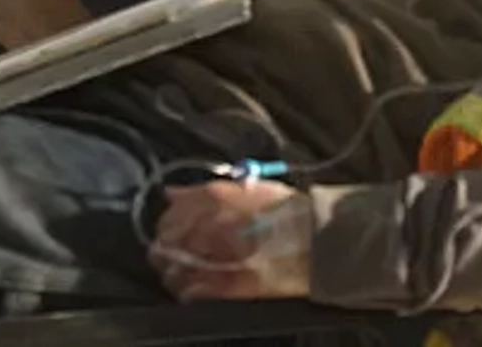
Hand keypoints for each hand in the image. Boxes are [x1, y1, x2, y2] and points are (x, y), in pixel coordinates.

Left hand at [149, 179, 310, 301]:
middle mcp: (206, 226)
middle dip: (169, 245)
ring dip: (176, 269)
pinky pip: (189, 292)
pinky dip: (189, 289)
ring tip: (193, 269)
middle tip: (180, 249)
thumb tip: (171, 193)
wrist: (316, 240)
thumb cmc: (286, 211)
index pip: (172, 210)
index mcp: (213, 197)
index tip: (177, 225)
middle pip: (165, 241)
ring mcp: (213, 258)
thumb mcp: (247, 188)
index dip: (171, 220)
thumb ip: (204, 191)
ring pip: (172, 270)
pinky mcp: (222, 287)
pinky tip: (200, 285)